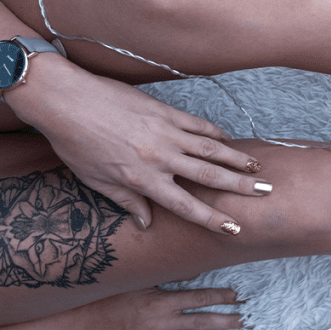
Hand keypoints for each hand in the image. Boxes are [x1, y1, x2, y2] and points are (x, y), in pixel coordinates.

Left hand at [5, 54, 270, 234]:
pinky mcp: (164, 111)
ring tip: (257, 167)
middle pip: (210, 176)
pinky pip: (197, 125)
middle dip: (241, 186)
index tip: (234, 228)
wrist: (65, 100)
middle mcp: (160, 158)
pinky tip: (229, 140)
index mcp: (143, 179)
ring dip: (237, 159)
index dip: (212, 218)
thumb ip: (126, 202)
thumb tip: (145, 223)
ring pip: (210, 149)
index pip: (186, 206)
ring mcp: (165, 132)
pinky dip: (216, 134)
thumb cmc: (74, 143)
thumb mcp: (96, 180)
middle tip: (265, 192)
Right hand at [76, 286, 244, 329]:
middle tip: (245, 322)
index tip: (237, 296)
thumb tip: (193, 268)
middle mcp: (163, 322)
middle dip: (227, 322)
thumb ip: (166, 276)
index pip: (199, 298)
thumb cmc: (108, 296)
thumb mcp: (137, 281)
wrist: (83, 323)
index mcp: (162, 302)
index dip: (220, 297)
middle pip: (203, 322)